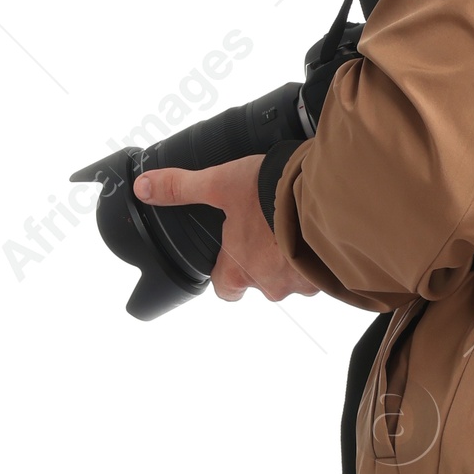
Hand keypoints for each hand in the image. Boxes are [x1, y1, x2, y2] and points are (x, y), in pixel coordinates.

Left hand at [133, 154, 318, 302]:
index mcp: (237, 271)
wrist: (325, 197)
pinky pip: (321, 271)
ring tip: (295, 224)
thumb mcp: (220, 183)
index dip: (224, 273)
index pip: (224, 289)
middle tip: (267, 228)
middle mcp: (269, 285)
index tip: (229, 256)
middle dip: (264, 259)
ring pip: (293, 275)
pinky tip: (318, 229)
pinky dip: (319, 254)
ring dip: (293, 256)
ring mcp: (301, 283)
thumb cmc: (271, 194)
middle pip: (260, 281)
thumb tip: (144, 187)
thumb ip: (182, 187)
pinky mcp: (329, 275)